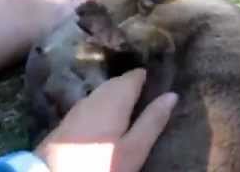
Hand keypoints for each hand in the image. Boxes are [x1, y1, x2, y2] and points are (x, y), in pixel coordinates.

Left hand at [34, 69, 177, 171]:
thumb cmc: (100, 163)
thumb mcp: (134, 148)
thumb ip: (152, 121)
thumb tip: (171, 95)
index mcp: (114, 98)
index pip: (133, 76)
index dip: (146, 75)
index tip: (159, 79)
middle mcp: (95, 95)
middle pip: (117, 82)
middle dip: (132, 83)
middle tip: (148, 92)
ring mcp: (79, 106)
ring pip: (103, 92)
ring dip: (117, 94)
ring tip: (132, 105)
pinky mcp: (68, 119)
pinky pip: (93, 102)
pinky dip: (104, 104)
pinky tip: (109, 116)